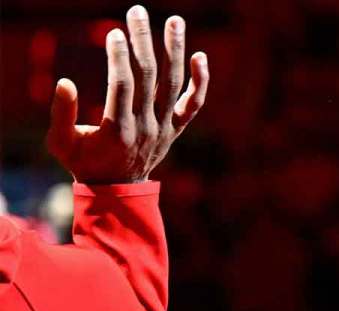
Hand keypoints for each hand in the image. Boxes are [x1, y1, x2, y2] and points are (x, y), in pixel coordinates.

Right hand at [46, 5, 208, 183]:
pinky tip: (200, 55)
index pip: (121, 86)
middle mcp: (145, 126)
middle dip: (142, 42)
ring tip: (175, 20)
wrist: (117, 188)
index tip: (115, 33)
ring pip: (174, 84)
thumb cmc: (84, 162)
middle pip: (148, 77)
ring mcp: (164, 127)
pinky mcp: (176, 128)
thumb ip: (61, 114)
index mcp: (117, 129)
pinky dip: (200, 82)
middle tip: (137, 11)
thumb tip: (64, 82)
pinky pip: (194, 104)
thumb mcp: (62, 143)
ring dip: (174, 50)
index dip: (119, 59)